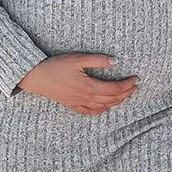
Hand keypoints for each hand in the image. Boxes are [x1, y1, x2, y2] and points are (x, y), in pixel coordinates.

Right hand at [18, 54, 137, 114]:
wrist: (35, 77)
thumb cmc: (55, 66)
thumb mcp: (77, 59)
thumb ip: (97, 60)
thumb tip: (115, 61)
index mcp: (89, 87)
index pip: (115, 89)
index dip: (127, 85)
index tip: (136, 78)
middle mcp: (86, 98)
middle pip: (112, 99)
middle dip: (126, 93)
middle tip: (135, 86)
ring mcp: (79, 103)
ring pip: (103, 106)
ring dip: (117, 102)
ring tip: (126, 94)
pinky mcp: (72, 105)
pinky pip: (90, 112)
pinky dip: (101, 111)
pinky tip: (106, 107)